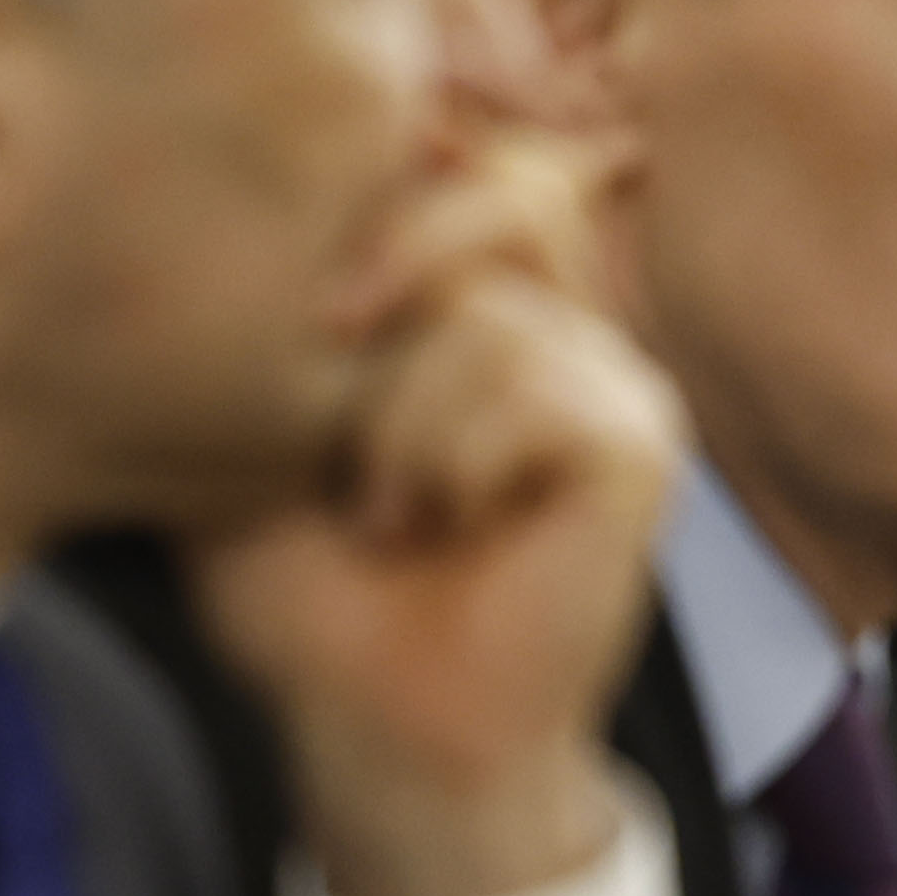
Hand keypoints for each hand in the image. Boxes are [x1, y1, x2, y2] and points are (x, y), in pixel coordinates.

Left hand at [192, 137, 692, 895]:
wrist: (374, 728)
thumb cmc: (309, 592)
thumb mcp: (260, 421)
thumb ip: (279, 306)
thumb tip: (255, 175)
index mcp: (494, 315)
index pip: (474, 167)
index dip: (403, 182)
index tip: (328, 269)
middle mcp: (571, 336)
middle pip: (507, 196)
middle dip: (396, 261)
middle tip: (329, 343)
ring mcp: (619, 392)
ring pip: (495, 319)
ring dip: (399, 420)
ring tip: (384, 508)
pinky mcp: (641, 453)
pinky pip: (538, 392)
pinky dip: (455, 458)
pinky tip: (437, 524)